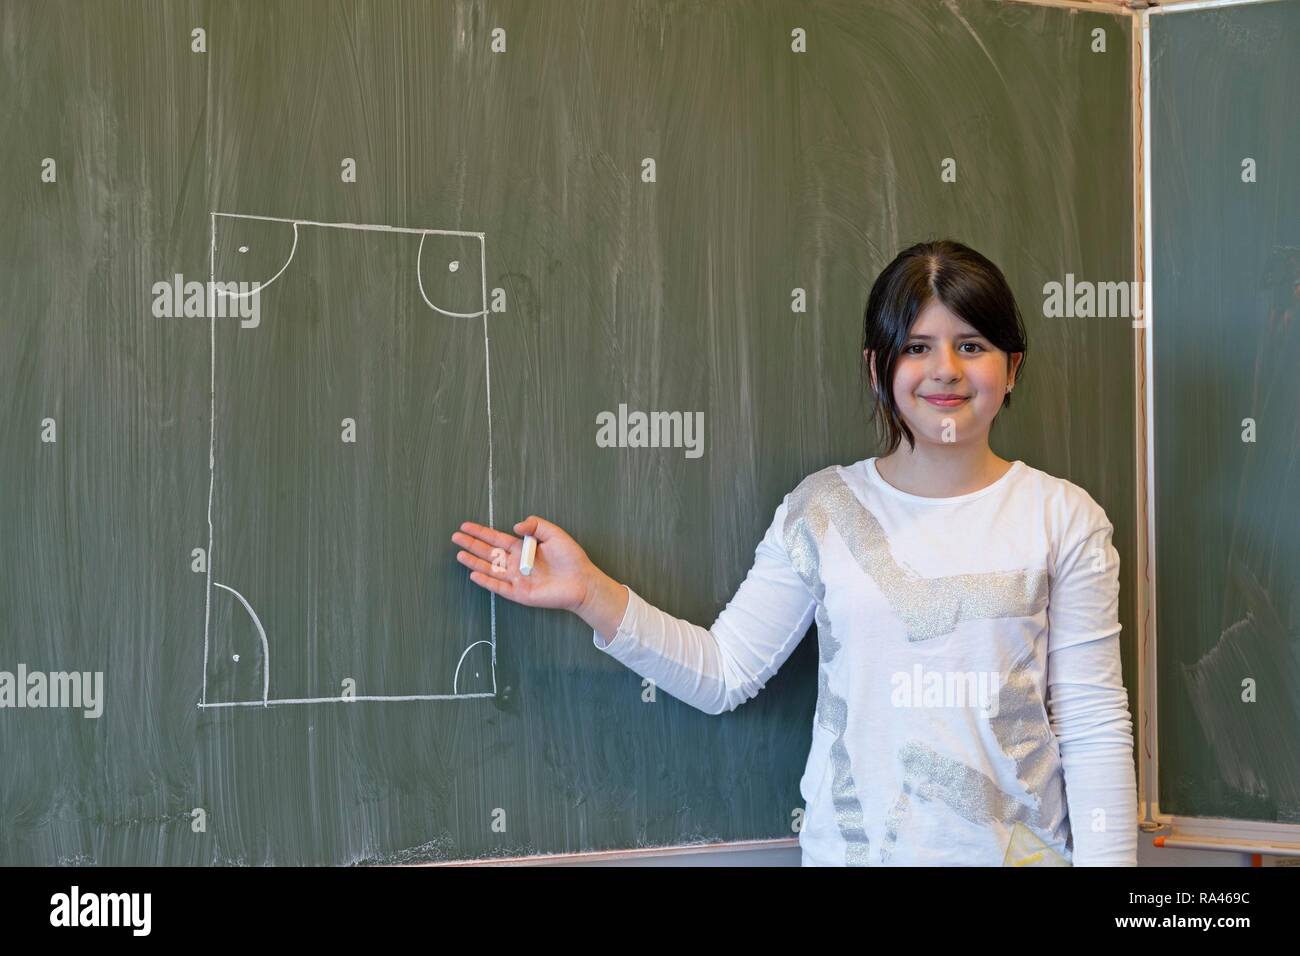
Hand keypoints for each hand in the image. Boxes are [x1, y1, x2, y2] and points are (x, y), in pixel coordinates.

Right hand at [451, 515, 596, 612]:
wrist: (582, 580)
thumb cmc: (570, 557)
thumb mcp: (554, 534)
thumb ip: (535, 526)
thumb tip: (514, 526)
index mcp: (522, 548)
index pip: (496, 539)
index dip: (481, 532)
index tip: (465, 526)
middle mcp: (515, 563)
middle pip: (488, 553)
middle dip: (472, 544)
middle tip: (455, 537)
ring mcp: (516, 579)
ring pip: (490, 569)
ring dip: (474, 562)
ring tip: (459, 554)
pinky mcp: (520, 593)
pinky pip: (499, 587)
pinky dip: (487, 581)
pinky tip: (474, 574)